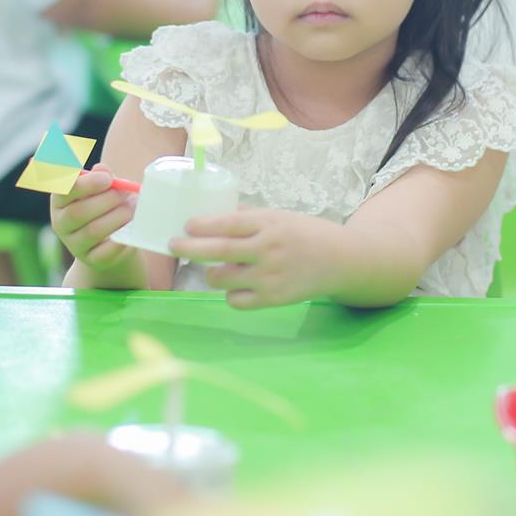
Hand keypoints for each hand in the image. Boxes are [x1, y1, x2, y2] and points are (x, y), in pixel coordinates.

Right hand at [52, 168, 139, 271]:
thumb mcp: (104, 189)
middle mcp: (61, 223)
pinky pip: (104, 253)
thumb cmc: (106, 206)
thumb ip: (102, 177)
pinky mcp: (91, 260)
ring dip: (116, 218)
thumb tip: (102, 169)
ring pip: (92, 232)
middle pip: (77, 213)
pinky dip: (119, 242)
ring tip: (131, 211)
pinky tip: (130, 232)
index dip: (86, 184)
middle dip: (106, 201)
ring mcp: (74, 244)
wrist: (111, 241)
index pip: (64, 190)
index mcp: (60, 200)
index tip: (107, 179)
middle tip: (125, 195)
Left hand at [169, 209, 344, 309]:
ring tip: (213, 269)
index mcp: (270, 224)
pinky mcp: (273, 299)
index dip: (203, 225)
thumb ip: (251, 217)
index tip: (186, 225)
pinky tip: (236, 286)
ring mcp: (270, 276)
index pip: (229, 223)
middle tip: (173, 245)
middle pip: (219, 251)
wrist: (341, 261)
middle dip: (190, 248)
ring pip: (223, 278)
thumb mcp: (281, 216)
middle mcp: (268, 249)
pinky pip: (236, 300)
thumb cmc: (308, 234)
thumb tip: (217, 215)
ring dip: (211, 274)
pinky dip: (230, 294)